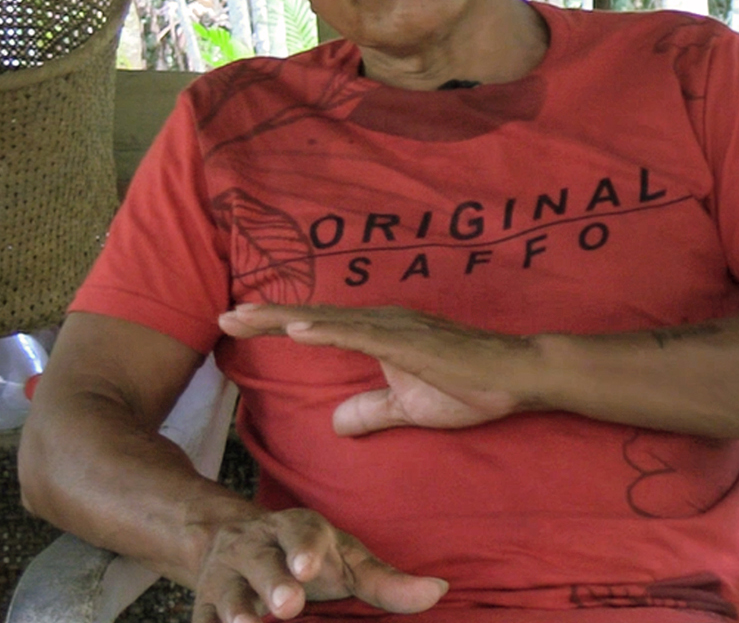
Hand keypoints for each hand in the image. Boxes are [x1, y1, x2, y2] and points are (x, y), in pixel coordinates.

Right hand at [191, 506, 446, 622]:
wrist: (232, 541)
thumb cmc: (308, 557)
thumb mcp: (347, 562)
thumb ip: (386, 582)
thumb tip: (439, 592)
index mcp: (295, 529)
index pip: (301, 532)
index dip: (304, 549)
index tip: (310, 568)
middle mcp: (256, 546)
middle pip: (261, 562)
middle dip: (272, 582)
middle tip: (288, 604)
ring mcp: (224, 575)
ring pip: (225, 590)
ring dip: (234, 608)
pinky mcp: (202, 603)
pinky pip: (201, 618)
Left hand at [218, 304, 535, 434]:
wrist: (517, 376)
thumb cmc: (469, 386)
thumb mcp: (408, 407)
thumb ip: (370, 412)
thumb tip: (334, 424)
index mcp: (378, 334)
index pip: (317, 326)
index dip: (275, 323)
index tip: (235, 321)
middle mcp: (380, 322)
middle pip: (312, 316)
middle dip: (265, 315)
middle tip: (221, 314)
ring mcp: (394, 328)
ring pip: (328, 319)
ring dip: (284, 317)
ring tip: (244, 316)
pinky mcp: (410, 341)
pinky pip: (361, 335)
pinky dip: (327, 330)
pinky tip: (298, 329)